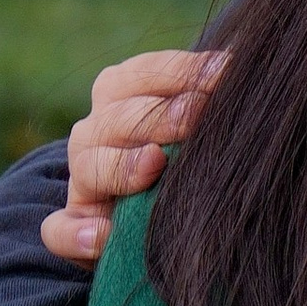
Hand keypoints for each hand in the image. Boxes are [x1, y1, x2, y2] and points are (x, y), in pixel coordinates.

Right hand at [41, 49, 227, 263]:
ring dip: (123, 166)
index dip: (185, 72)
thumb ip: (209, 94)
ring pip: (90, 166)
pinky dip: (77, 234)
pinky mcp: (74, 227)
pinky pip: (60, 230)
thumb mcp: (193, 116)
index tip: (228, 74)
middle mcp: (95, 132)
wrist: (143, 207)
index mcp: (120, 92)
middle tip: (199, 115)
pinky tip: (103, 235)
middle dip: (162, 116)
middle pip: (120, 118)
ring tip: (154, 165)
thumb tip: (246, 70)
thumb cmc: (181, 149)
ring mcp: (81, 180)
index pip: (146, 73)